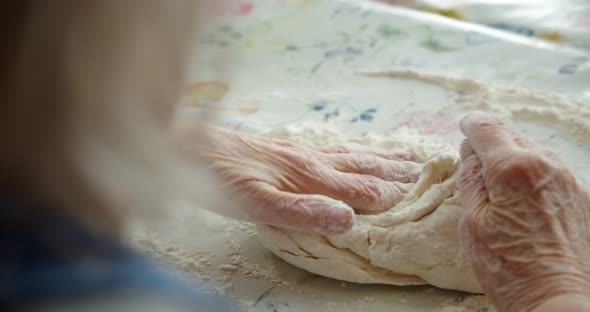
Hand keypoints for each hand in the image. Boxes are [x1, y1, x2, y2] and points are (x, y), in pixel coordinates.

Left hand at [204, 126, 420, 234]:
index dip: (394, 197)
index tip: (424, 199)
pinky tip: (358, 150)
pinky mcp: (291, 149)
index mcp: (311, 178)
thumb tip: (347, 219)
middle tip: (430, 175)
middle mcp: (314, 162)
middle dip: (399, 175)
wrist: (192, 148)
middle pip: (365, 168)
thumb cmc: (221, 180)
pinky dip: (357, 149)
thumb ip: (302, 211)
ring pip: (354, 155)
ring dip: (384, 159)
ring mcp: (304, 153)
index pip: (363, 190)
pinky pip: (334, 147)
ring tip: (408, 158)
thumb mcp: (257, 204)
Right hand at [458, 112, 589, 311]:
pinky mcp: (579, 195)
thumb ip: (470, 180)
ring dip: (512, 159)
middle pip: (511, 137)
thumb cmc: (508, 267)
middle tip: (475, 165)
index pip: (487, 128)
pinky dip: (530, 174)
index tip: (464, 126)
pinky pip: (548, 171)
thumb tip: (470, 153)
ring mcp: (567, 179)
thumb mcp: (472, 223)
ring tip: (498, 185)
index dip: (471, 125)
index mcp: (512, 168)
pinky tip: (521, 199)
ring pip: (532, 152)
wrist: (557, 300)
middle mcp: (545, 165)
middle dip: (490, 145)